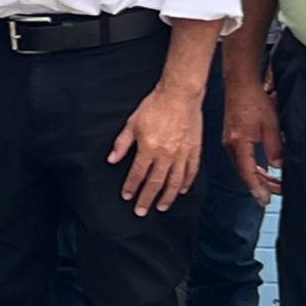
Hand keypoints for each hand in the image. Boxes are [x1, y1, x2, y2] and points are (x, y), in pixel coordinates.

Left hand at [109, 80, 203, 213]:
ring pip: (174, 181)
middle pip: (155, 183)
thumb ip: (122, 143)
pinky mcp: (194, 150)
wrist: (179, 94)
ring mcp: (182, 153)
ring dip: (167, 196)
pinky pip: (190, 171)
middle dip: (147, 198)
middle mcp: (166, 155)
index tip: (127, 197)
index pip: (138, 174)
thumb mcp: (132, 123)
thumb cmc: (154, 106)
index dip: (131, 187)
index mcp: (149, 148)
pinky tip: (181, 190)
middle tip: (142, 211)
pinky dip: (186, 183)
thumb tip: (112, 160)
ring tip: (162, 207)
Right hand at [224, 77, 284, 205]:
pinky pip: (242, 160)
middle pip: (244, 174)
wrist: (240, 84)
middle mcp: (230, 146)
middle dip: (260, 186)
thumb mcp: (271, 125)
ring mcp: (229, 143)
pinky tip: (264, 171)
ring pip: (243, 168)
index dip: (258, 188)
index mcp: (238, 144)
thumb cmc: (254, 100)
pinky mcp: (232, 139)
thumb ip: (275, 147)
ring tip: (274, 186)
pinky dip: (254, 168)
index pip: (247, 173)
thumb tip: (279, 166)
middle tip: (275, 196)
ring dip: (258, 178)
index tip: (266, 200)